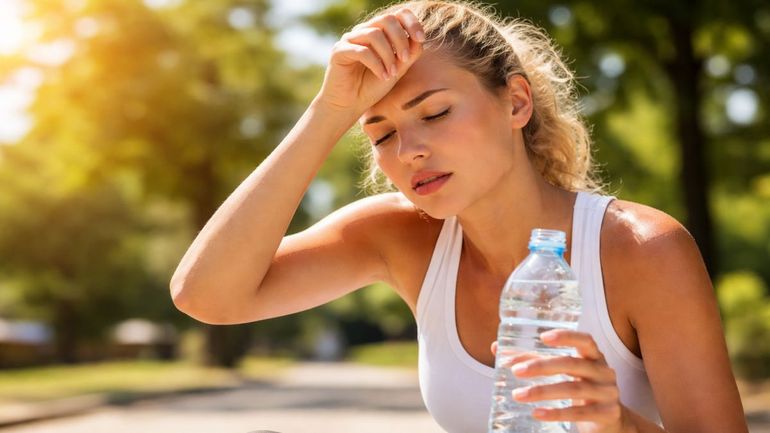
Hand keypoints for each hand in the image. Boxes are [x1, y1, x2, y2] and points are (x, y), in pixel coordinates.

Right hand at [315, 7, 425, 116]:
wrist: (350, 105)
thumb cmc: (373, 86)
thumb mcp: (397, 69)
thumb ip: (409, 54)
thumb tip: (419, 38)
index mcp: (377, 32)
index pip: (397, 14)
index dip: (411, 22)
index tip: (421, 39)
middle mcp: (363, 31)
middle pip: (386, 19)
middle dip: (400, 39)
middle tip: (405, 59)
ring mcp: (349, 39)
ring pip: (375, 34)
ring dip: (388, 55)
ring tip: (392, 74)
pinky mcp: (339, 51)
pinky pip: (362, 51)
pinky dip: (376, 64)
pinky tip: (382, 76)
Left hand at [491, 330, 633, 432]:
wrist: (611, 422)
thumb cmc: (581, 388)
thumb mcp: (564, 373)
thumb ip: (534, 359)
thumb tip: (496, 349)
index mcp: (594, 356)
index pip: (585, 340)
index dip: (566, 336)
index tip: (543, 337)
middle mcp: (603, 372)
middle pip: (571, 364)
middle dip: (541, 367)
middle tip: (516, 371)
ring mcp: (608, 394)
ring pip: (573, 390)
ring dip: (542, 392)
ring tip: (518, 395)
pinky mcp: (607, 414)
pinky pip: (579, 412)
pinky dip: (556, 412)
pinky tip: (537, 413)